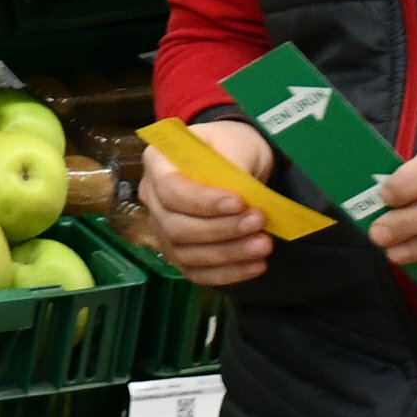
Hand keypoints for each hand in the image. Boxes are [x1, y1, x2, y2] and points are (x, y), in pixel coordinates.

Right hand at [143, 119, 278, 287]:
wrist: (235, 161)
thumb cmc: (231, 146)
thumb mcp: (235, 142)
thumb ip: (234, 166)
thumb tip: (241, 196)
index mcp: (158, 163)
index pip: (171, 190)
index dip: (204, 202)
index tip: (241, 202)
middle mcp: (152, 199)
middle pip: (175, 227)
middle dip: (220, 230)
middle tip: (258, 222)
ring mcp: (163, 230)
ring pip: (186, 254)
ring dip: (228, 254)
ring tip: (263, 245)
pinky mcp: (179, 254)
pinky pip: (197, 273)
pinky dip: (228, 273)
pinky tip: (256, 266)